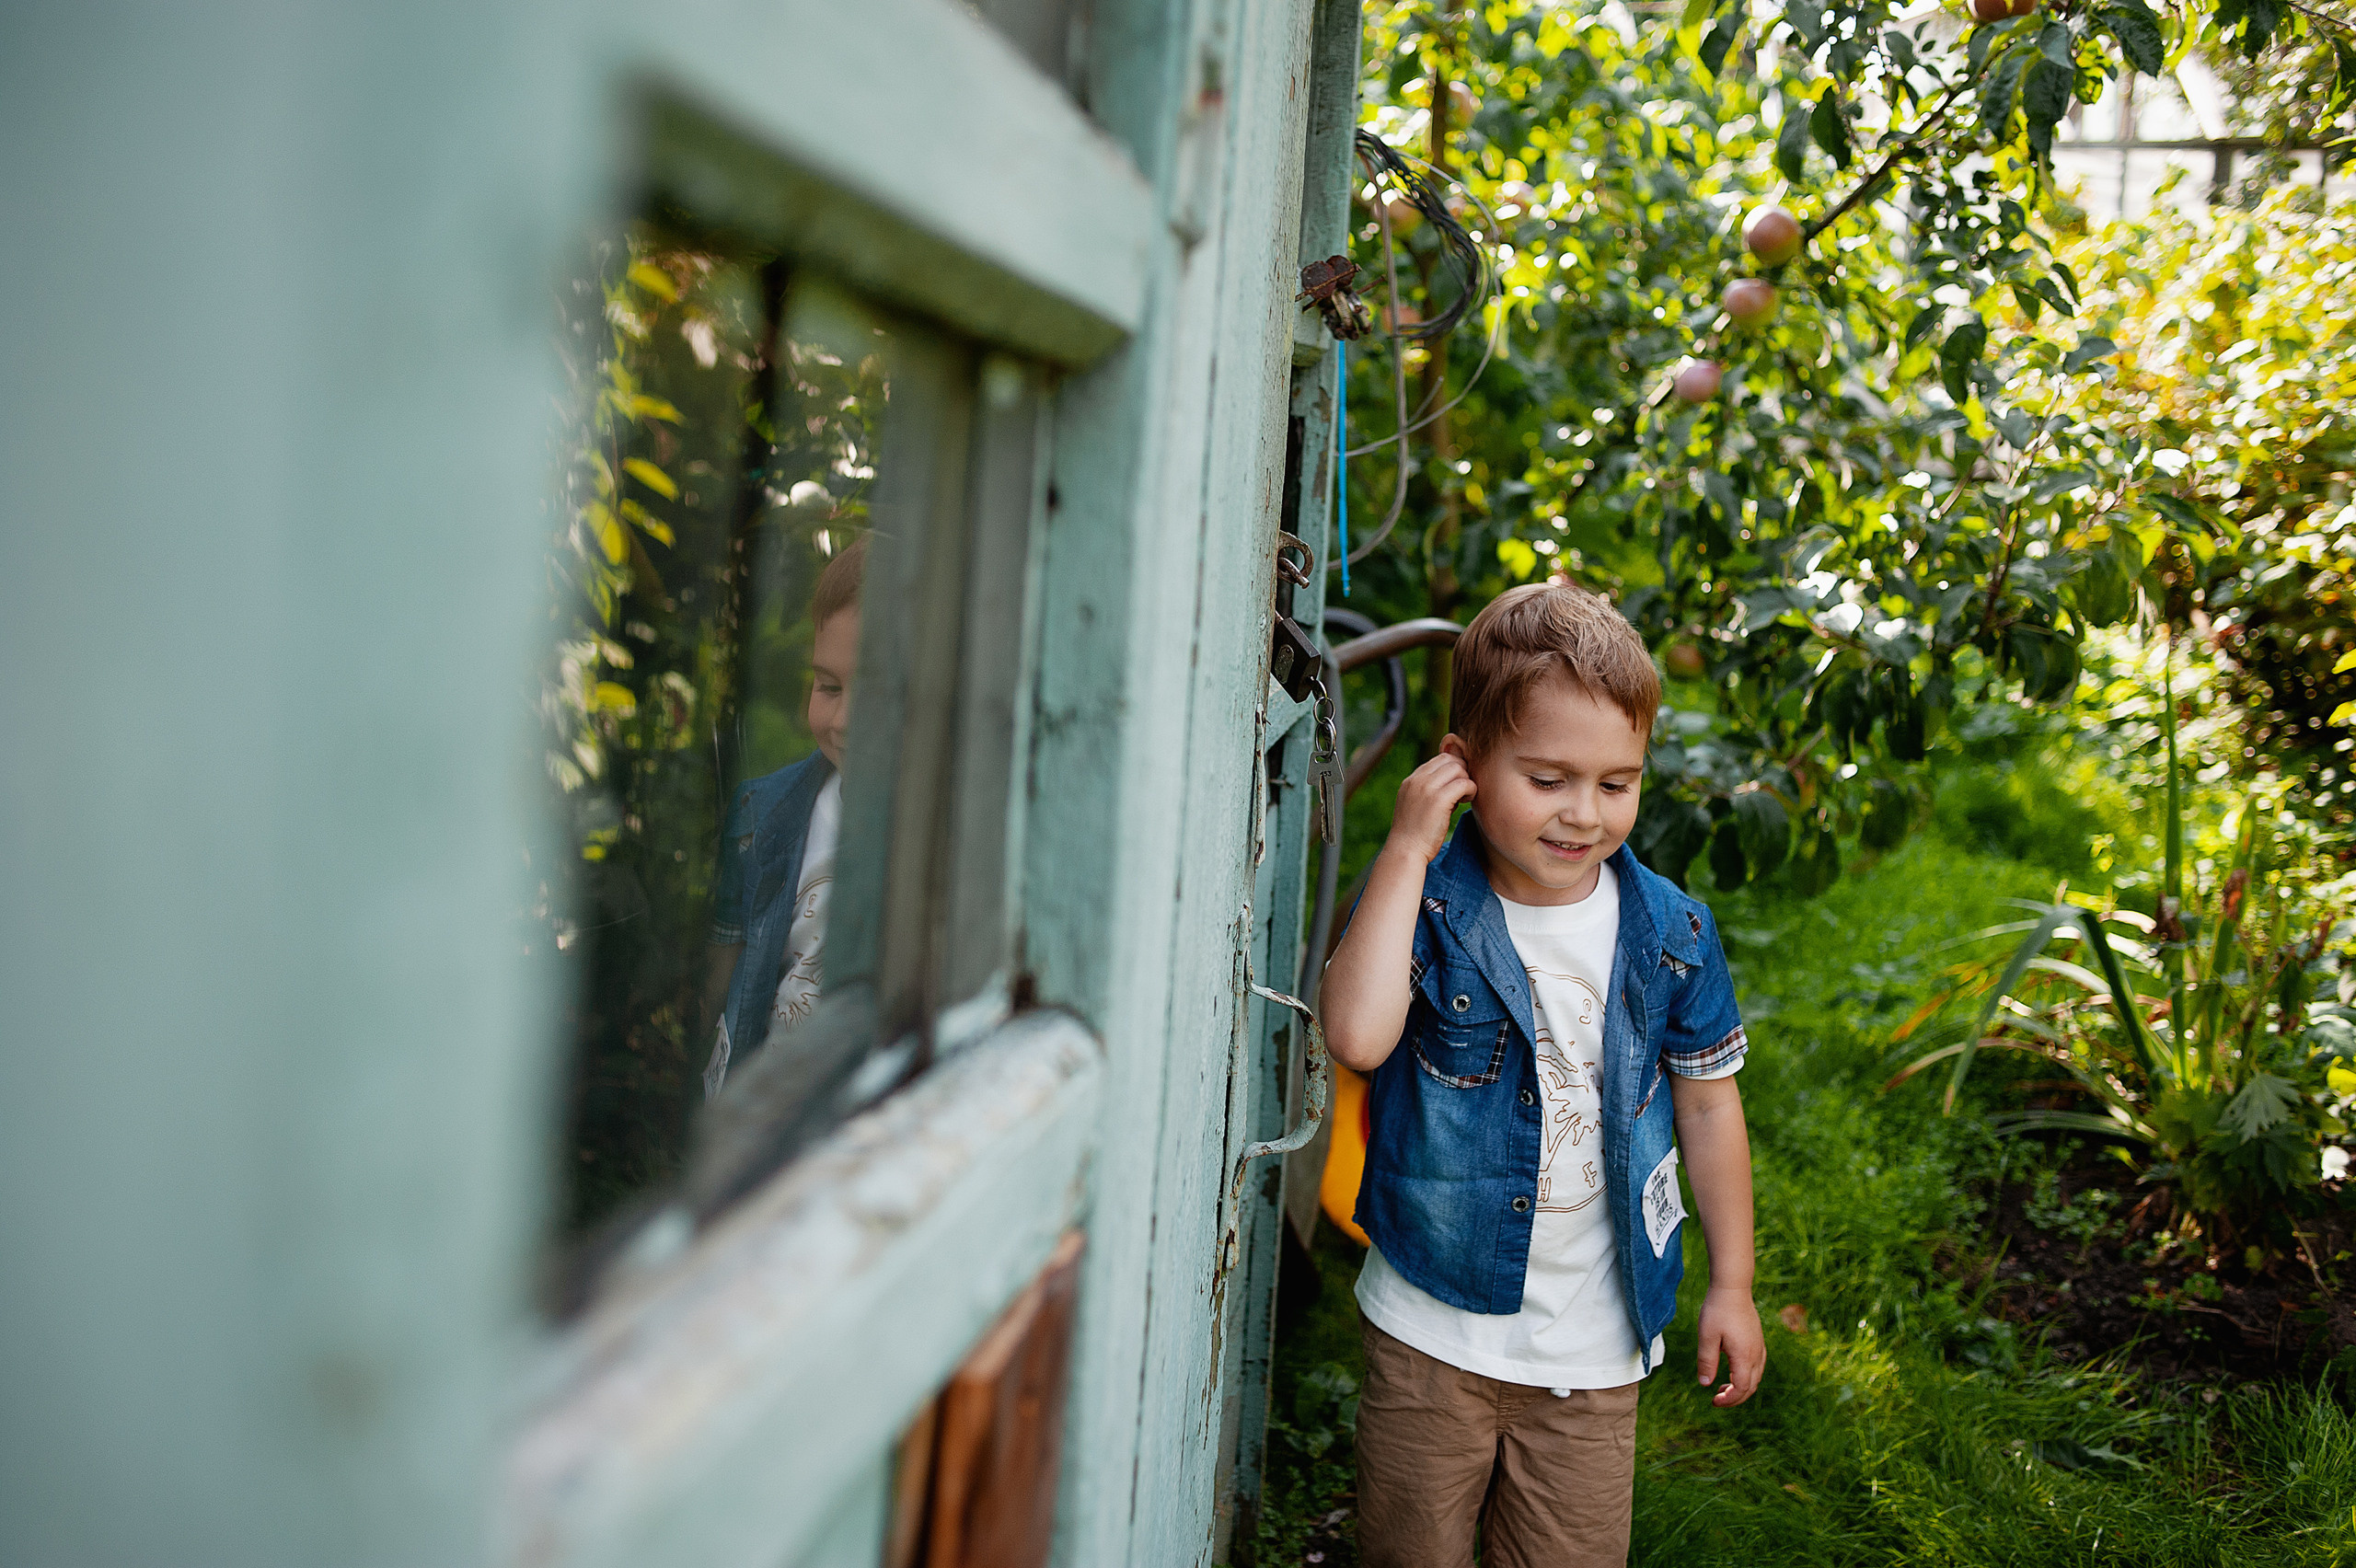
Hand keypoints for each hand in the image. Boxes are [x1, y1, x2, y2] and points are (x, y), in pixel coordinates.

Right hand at [1385, 744, 1477, 863]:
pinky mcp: (1439, 799)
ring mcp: (1427, 788)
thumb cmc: (1414, 833)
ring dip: (1467, 781)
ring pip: (1458, 768)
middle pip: (1451, 760)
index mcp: (1411, 780)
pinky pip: (1464, 783)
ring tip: (1464, 798)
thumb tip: (1453, 782)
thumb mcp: (1415, 805)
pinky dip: (1471, 790)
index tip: (1456, 787)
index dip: (1454, 769)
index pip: (1440, 759)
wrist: (1405, 851)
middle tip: (1462, 792)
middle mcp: (1417, 779)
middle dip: (1462, 773)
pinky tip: (1466, 802)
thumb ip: (1428, 790)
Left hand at [1695, 1284, 1763, 1406]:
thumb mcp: (1707, 1337)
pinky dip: (1746, 1376)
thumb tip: (1705, 1384)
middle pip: (1751, 1387)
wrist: (1733, 1288)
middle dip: (1735, 1398)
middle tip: (1717, 1399)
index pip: (1741, 1388)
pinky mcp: (1758, 1341)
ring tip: (1722, 1387)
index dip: (1729, 1400)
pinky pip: (1757, 1366)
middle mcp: (1756, 1355)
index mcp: (1744, 1356)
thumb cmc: (1718, 1311)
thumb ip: (1706, 1362)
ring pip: (1756, 1377)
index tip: (1714, 1401)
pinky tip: (1732, 1371)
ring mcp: (1759, 1347)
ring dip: (1741, 1387)